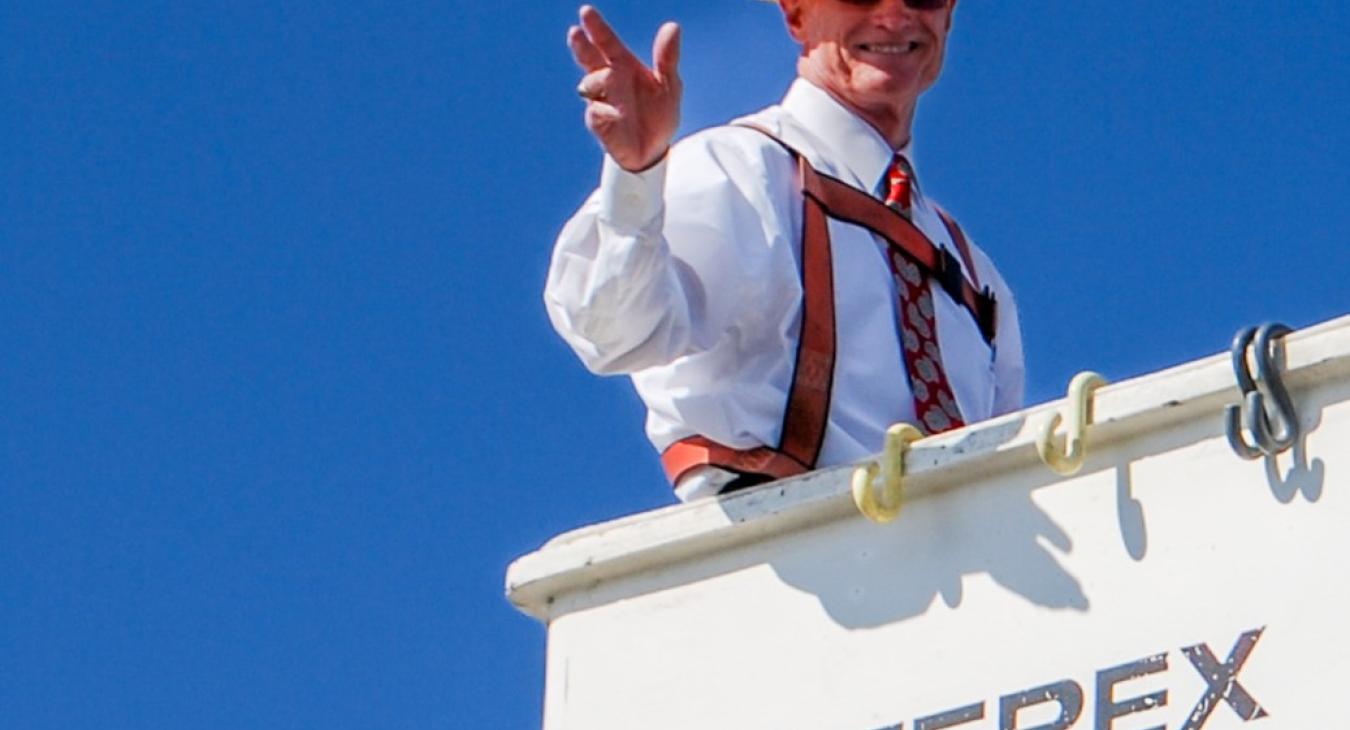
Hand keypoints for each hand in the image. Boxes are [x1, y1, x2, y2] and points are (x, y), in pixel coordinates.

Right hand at [569, 5, 681, 172]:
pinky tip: (617, 115)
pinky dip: (606, 110)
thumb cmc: (658, 114)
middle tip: (575, 32)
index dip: (597, 28)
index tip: (586, 12)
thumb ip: (667, 58)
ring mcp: (599, 100)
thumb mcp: (669, 85)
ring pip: (590, 83)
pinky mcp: (597, 122)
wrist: (653, 151)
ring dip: (600, 80)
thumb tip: (672, 27)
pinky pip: (596, 111)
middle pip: (589, 58)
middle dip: (582, 46)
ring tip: (613, 81)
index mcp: (623, 66)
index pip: (607, 43)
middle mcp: (607, 80)